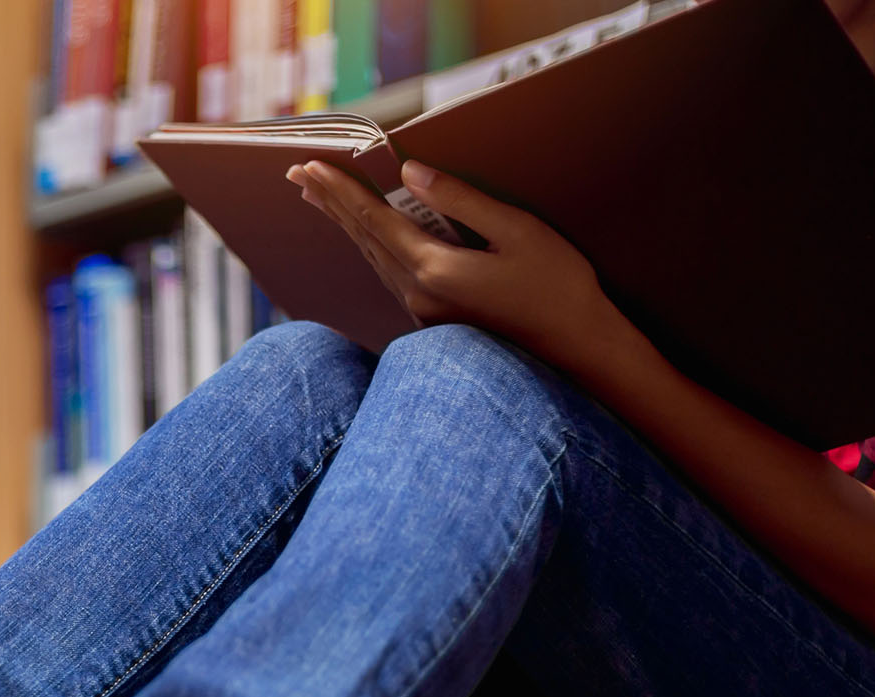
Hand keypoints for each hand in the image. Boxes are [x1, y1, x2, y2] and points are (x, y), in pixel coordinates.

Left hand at [288, 158, 635, 383]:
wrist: (577, 353)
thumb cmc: (557, 287)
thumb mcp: (517, 231)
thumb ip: (460, 200)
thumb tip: (410, 172)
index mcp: (434, 269)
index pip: (372, 219)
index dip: (338, 190)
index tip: (309, 165)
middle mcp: (418, 294)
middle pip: (363, 239)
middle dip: (329, 203)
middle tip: (296, 173)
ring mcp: (423, 312)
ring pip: (373, 258)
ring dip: (345, 224)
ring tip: (318, 197)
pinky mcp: (434, 320)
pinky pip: (389, 273)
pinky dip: (370, 245)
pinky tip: (365, 234)